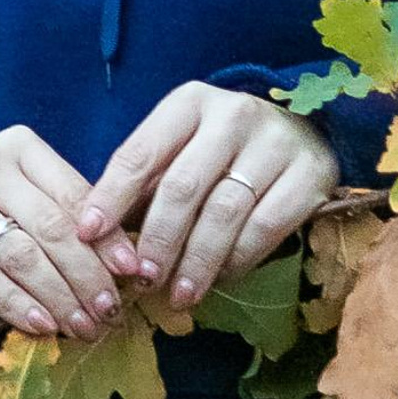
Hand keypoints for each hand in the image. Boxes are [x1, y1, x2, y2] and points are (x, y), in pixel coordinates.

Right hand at [0, 125, 142, 338]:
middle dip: (87, 275)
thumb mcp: (20, 190)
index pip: (72, 193)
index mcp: (19, 147)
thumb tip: (123, 263)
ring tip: (83, 327)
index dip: (106, 235)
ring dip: (58, 297)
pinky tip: (42, 325)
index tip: (131, 271)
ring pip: (20, 255)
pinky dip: (16, 304)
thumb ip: (64, 212)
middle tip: (110, 312)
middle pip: (50, 227)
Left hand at [69, 80, 338, 313]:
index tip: (88, 235)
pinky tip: (220, 279)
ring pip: (224, 212)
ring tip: (178, 295)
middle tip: (142, 279)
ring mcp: (276, 143)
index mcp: (189, 103)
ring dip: (196, 261)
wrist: (304, 130)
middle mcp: (233, 115)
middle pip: (183, 186)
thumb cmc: (223, 147)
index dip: (111, 196)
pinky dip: (237, 260)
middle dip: (158, 240)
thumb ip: (146, 184)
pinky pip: (266, 227)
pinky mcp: (309, 174)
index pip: (140, 152)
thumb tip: (98, 237)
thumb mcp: (181, 148)